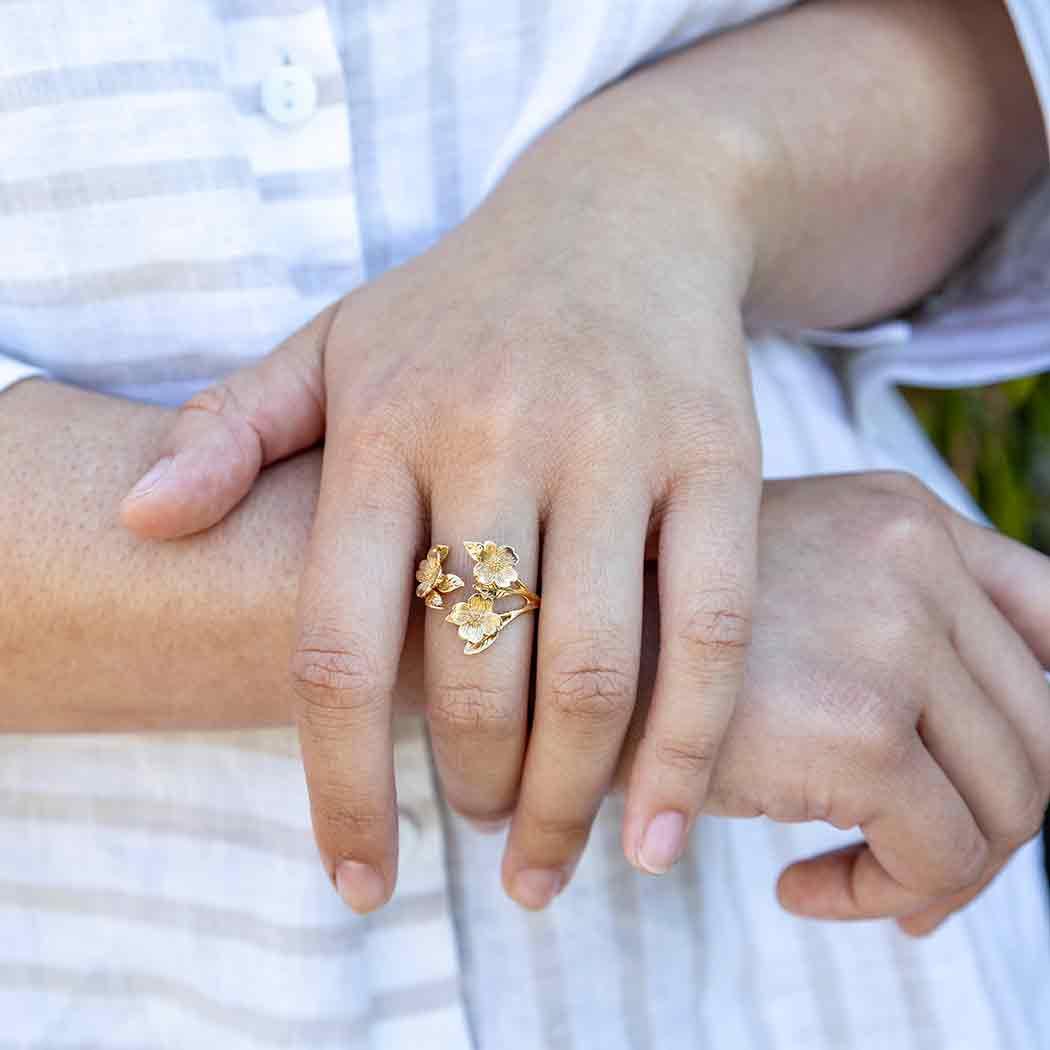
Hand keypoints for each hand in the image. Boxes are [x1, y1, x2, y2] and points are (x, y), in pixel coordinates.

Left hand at [118, 112, 763, 911]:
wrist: (621, 211)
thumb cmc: (463, 306)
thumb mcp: (335, 342)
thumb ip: (232, 429)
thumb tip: (140, 522)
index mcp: (385, 423)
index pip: (337, 647)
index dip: (340, 788)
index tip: (358, 882)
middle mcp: (495, 433)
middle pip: (475, 679)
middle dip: (473, 796)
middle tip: (477, 839)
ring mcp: (615, 444)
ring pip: (593, 670)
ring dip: (568, 800)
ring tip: (547, 860)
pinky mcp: (717, 455)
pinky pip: (709, 627)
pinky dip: (689, 746)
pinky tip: (661, 829)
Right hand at [614, 472, 1049, 933]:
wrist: (530, 642)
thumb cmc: (641, 631)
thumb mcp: (772, 590)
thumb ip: (876, 626)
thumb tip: (980, 749)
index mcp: (900, 514)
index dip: (1043, 716)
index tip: (984, 783)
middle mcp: (913, 555)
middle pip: (1042, 726)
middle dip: (990, 823)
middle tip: (909, 866)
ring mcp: (892, 631)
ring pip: (1010, 801)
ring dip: (941, 870)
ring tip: (857, 883)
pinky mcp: (856, 723)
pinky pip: (940, 854)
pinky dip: (890, 894)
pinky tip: (804, 889)